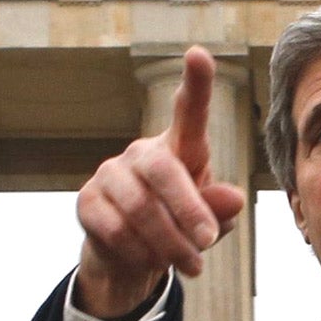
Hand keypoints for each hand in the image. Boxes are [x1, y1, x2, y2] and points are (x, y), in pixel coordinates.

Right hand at [74, 47, 246, 318]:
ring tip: (193, 266)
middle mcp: (141, 154)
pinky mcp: (87, 202)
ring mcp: (110, 175)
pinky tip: (152, 262)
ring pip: (139, 207)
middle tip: (207, 241)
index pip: (188, 111)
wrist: (132, 257)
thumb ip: (221, 209)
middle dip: (188, 208)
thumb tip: (233, 198)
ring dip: (169, 243)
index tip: (198, 54)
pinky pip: (115, 229)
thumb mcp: (210, 220)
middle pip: (163, 169)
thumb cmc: (179, 226)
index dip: (195, 83)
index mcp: (178, 148)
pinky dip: (141, 252)